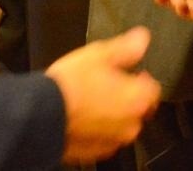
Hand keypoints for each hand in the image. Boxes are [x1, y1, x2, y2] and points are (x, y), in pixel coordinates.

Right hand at [46, 27, 159, 164]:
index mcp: (137, 99)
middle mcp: (130, 125)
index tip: (130, 72)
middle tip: (106, 84)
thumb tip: (142, 38)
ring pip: (120, 125)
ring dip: (112, 114)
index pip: (153, 88)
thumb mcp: (99, 54)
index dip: (141, 77)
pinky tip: (81, 117)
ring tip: (90, 99)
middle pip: (138, 108)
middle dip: (127, 97)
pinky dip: (97, 129)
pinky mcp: (95, 153)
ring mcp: (112, 142)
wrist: (39, 116)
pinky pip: (103, 138)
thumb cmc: (70, 85)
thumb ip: (126, 48)